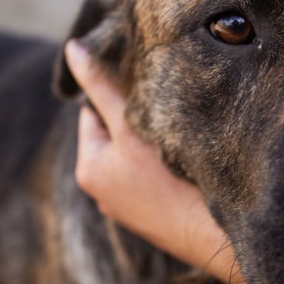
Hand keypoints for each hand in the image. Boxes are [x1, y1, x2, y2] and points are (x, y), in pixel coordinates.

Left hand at [64, 40, 237, 277]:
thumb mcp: (129, 126)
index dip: (118, 96)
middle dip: (137, 120)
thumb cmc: (168, 180)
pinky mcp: (158, 218)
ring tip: (179, 135)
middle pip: (117, 136)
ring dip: (153, 143)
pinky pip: (156, 178)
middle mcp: (104, 194)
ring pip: (138, 157)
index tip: (144, 86)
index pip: (94, 114)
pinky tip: (188, 164)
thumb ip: (101, 87)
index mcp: (89, 171)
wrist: (211, 236)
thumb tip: (71, 48)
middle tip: (166, 108)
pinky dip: (167, 166)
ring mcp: (131, 209)